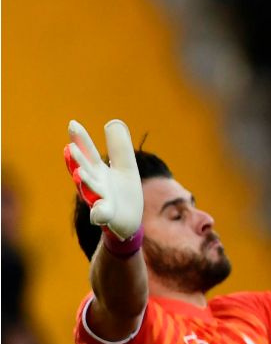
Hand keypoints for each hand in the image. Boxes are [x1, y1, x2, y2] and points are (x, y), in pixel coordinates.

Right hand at [65, 120, 142, 239]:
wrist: (128, 221)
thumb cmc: (122, 192)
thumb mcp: (125, 166)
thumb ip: (119, 147)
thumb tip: (112, 122)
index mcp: (98, 170)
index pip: (88, 153)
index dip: (80, 140)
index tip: (73, 124)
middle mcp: (94, 183)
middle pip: (84, 170)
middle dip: (77, 161)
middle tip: (70, 148)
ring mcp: (99, 200)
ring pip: (89, 191)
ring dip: (84, 183)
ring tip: (79, 174)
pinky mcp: (107, 216)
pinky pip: (101, 214)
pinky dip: (99, 213)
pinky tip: (98, 211)